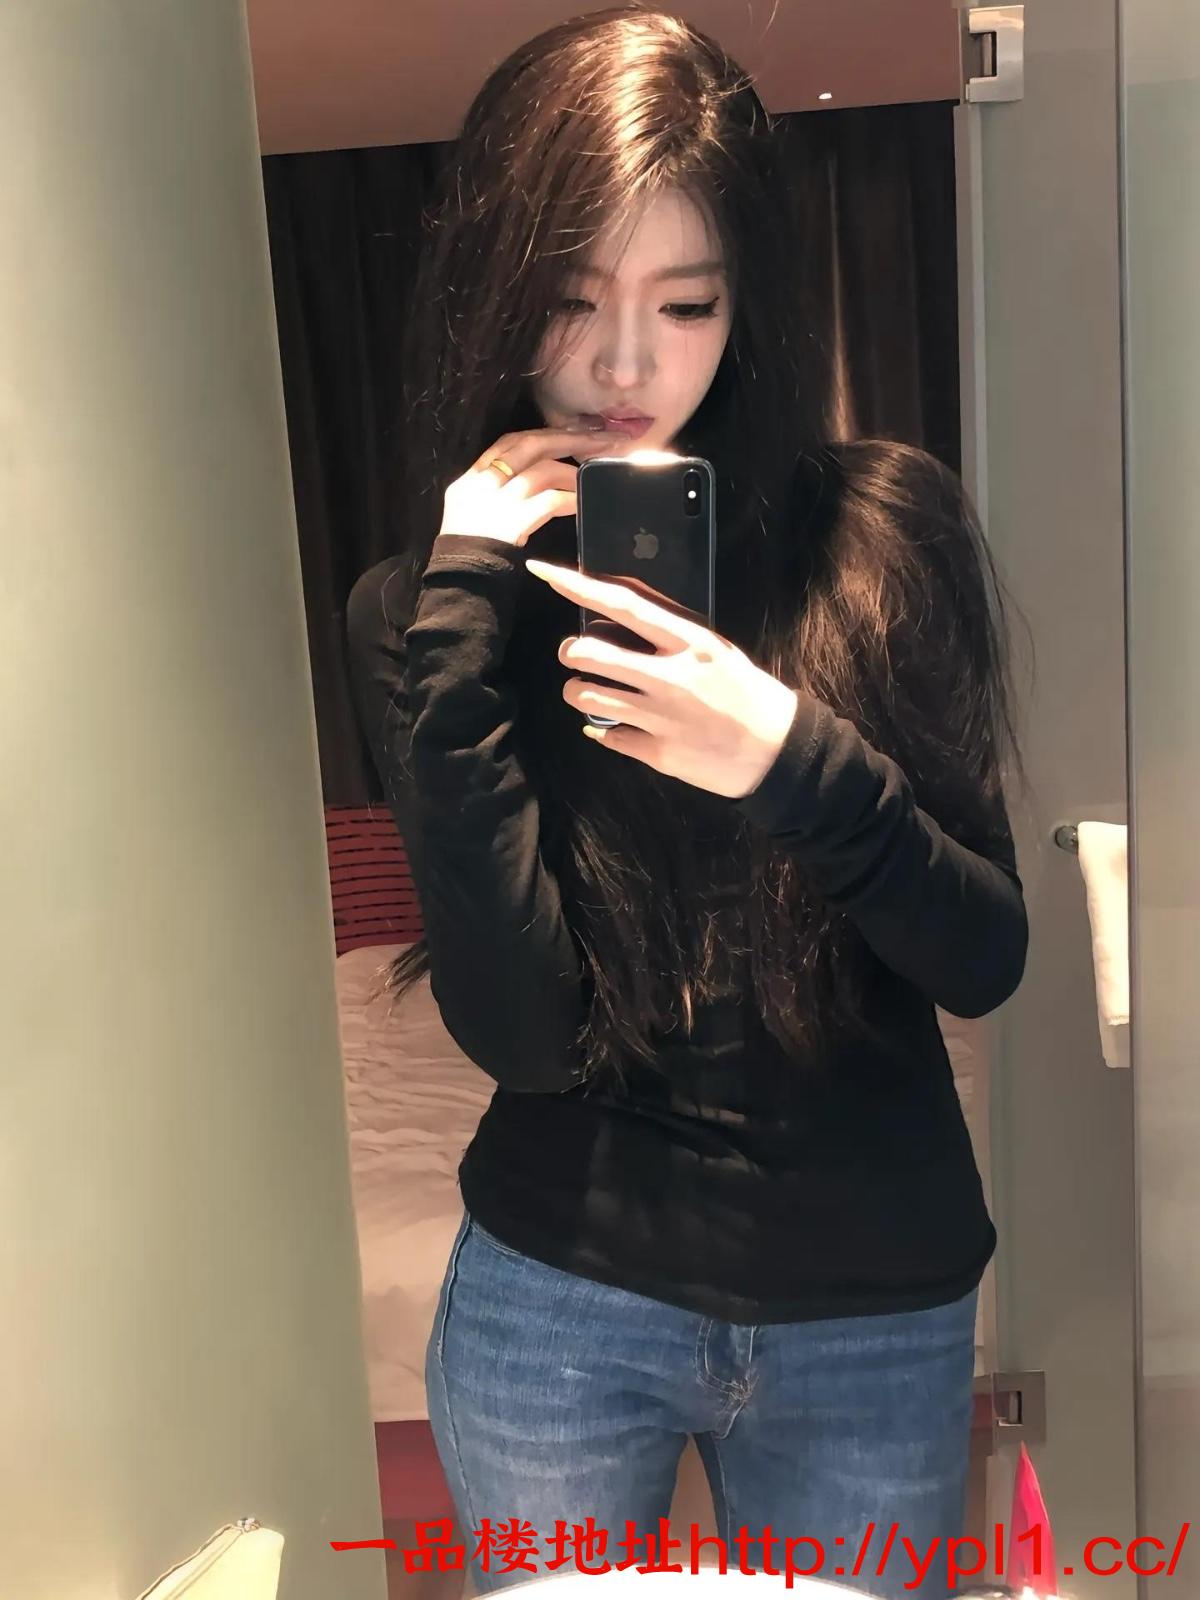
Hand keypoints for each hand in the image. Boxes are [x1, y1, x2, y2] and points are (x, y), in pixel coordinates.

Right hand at [439, 426, 626, 547]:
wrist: (459, 585)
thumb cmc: (470, 557)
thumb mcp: (471, 518)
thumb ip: (495, 496)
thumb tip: (533, 482)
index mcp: (469, 481)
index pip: (504, 444)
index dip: (538, 434)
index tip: (565, 432)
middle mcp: (481, 484)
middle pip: (528, 445)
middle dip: (566, 439)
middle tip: (599, 438)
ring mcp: (496, 501)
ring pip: (542, 470)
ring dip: (573, 473)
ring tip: (594, 478)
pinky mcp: (512, 520)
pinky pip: (549, 501)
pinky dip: (570, 499)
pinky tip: (582, 503)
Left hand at [524, 560, 799, 800]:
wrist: (777, 750)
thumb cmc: (746, 692)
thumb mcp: (714, 650)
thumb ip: (669, 633)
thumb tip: (620, 610)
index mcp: (688, 643)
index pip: (622, 606)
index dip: (578, 586)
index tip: (545, 572)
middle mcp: (670, 677)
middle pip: (590, 654)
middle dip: (570, 652)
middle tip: (574, 655)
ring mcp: (661, 718)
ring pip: (586, 697)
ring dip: (577, 690)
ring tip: (589, 690)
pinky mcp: (658, 753)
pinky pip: (606, 736)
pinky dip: (601, 730)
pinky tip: (611, 726)